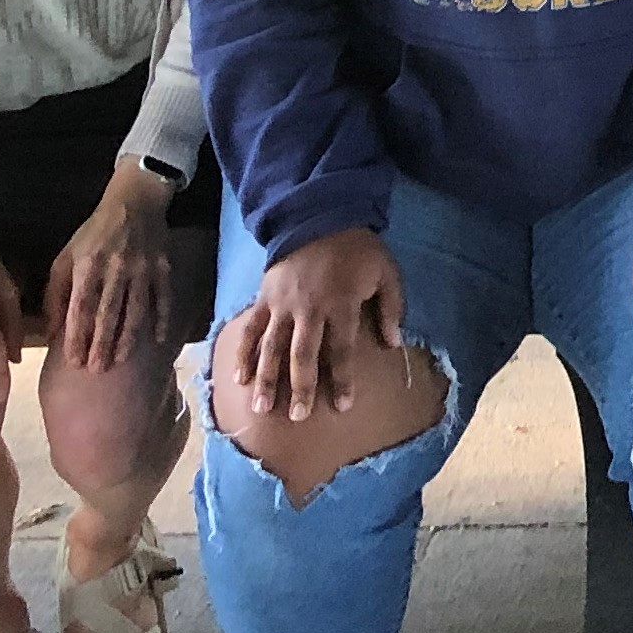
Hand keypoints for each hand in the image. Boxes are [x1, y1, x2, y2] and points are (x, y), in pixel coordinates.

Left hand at [43, 163, 178, 373]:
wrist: (134, 202)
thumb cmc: (93, 234)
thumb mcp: (65, 257)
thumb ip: (56, 295)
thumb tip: (51, 333)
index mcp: (88, 265)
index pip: (81, 307)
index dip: (77, 336)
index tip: (74, 361)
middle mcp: (116, 269)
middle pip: (108, 313)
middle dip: (102, 343)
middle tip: (97, 370)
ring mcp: (143, 269)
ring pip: (136, 309)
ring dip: (128, 337)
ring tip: (120, 360)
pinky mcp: (163, 267)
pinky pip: (163, 297)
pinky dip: (162, 318)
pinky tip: (158, 340)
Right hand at [232, 227, 403, 419]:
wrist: (320, 215)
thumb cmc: (358, 249)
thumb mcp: (387, 272)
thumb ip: (390, 308)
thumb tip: (393, 343)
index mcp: (341, 304)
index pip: (341, 349)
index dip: (342, 379)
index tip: (342, 406)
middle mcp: (309, 308)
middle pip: (303, 354)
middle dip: (301, 387)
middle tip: (298, 417)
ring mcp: (283, 304)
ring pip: (272, 347)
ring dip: (267, 379)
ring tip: (262, 408)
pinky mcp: (264, 298)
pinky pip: (251, 329)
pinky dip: (244, 353)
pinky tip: (240, 378)